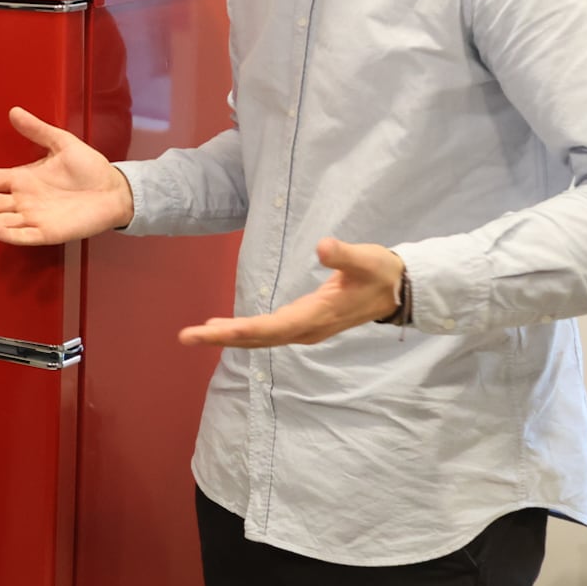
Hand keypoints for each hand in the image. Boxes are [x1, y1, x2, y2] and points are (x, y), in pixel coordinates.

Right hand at [0, 107, 133, 246]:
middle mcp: (23, 200)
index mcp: (23, 179)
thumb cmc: (90, 167)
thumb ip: (37, 130)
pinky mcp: (47, 232)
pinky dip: (8, 233)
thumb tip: (14, 111)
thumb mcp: (62, 143)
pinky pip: (23, 235)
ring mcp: (33, 217)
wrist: (114, 190)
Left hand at [179, 238, 403, 348]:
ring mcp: (306, 329)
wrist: (400, 290)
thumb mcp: (366, 259)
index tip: (207, 330)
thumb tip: (323, 247)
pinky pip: (269, 333)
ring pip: (262, 338)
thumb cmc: (380, 272)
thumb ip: (344, 255)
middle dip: (222, 338)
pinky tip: (225, 328)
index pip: (269, 328)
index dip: (237, 331)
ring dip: (230, 337)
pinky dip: (244, 332)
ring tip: (198, 333)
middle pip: (258, 338)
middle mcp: (307, 329)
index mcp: (316, 316)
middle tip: (185, 336)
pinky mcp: (306, 324)